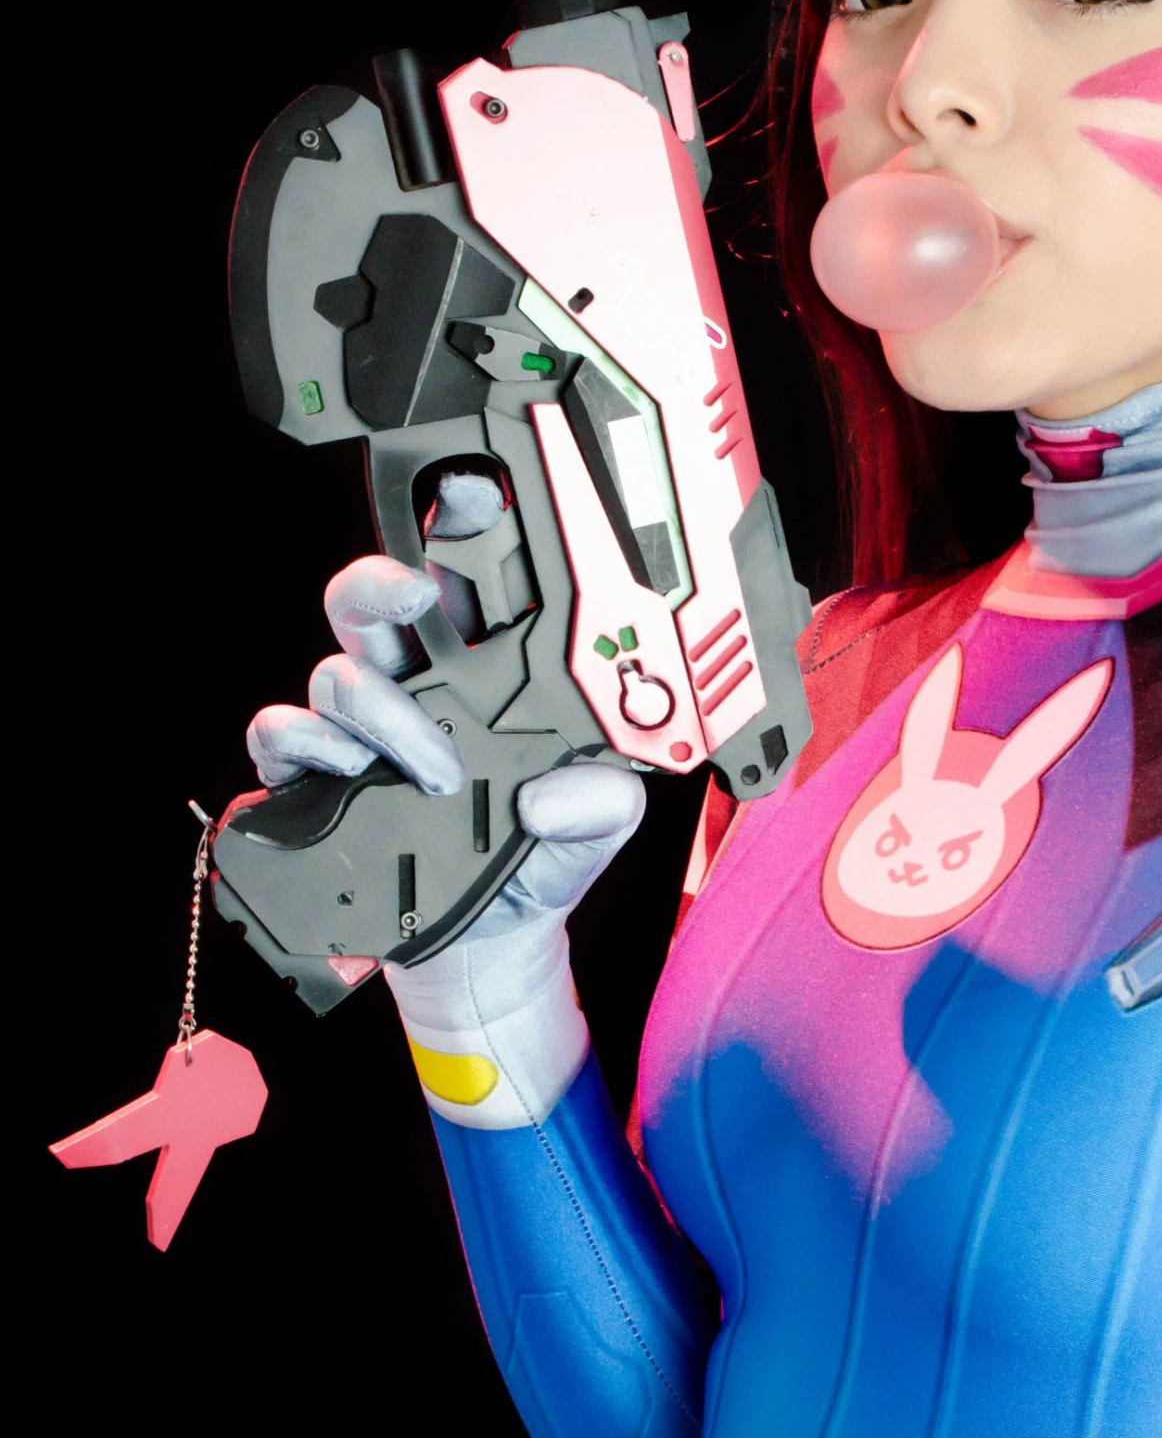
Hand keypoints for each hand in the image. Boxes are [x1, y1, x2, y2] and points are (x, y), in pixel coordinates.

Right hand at [246, 484, 645, 946]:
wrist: (488, 947)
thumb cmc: (537, 863)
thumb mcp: (597, 830)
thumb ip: (604, 801)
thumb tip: (556, 791)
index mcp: (489, 677)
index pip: (468, 587)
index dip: (459, 528)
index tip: (468, 490)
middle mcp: (418, 688)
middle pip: (375, 603)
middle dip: (383, 585)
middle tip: (415, 601)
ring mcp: (364, 732)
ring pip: (336, 671)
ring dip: (378, 709)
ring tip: (431, 768)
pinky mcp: (317, 779)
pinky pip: (282, 734)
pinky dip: (307, 746)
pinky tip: (350, 773)